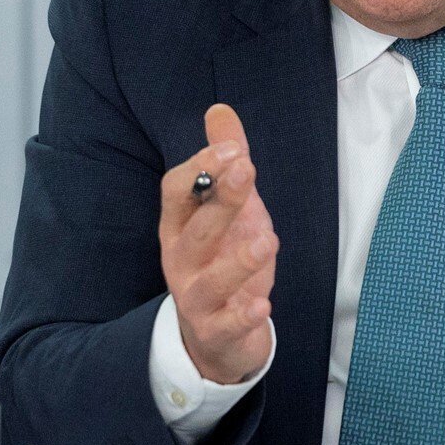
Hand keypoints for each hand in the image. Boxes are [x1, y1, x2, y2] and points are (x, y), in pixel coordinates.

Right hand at [158, 104, 277, 384]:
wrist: (216, 336)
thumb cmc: (221, 258)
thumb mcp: (226, 208)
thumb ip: (225, 161)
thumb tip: (219, 109)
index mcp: (180, 225)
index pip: (176, 191)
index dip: (201, 167)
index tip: (235, 148)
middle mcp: (181, 260)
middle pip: (195, 230)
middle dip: (220, 200)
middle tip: (247, 170)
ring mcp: (196, 299)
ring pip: (209, 280)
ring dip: (237, 261)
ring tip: (267, 241)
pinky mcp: (216, 331)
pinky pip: (225, 325)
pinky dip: (242, 317)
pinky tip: (263, 305)